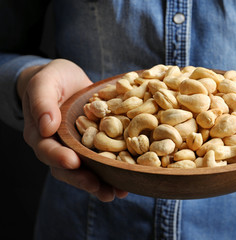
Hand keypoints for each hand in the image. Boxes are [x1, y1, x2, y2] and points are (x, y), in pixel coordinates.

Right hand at [18, 59, 127, 201]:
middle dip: (82, 179)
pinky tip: (126, 181)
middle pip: (66, 168)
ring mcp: (77, 148)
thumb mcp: (45, 82)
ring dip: (99, 184)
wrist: (68, 79)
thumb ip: (42, 101)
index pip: (47, 149)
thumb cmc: (53, 78)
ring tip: (114, 193)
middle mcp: (58, 146)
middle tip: (98, 187)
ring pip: (85, 170)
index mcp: (41, 133)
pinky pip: (101, 161)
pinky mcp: (93, 146)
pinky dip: (112, 172)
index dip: (59, 158)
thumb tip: (46, 127)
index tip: (73, 162)